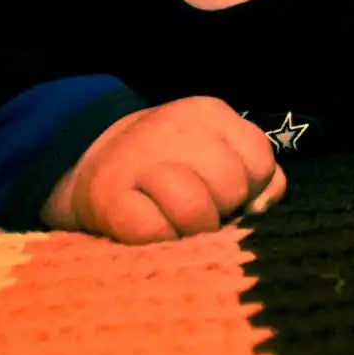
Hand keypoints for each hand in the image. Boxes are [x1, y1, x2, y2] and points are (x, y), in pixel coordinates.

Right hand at [41, 96, 285, 244]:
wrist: (92, 159)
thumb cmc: (172, 165)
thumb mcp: (219, 151)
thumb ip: (258, 176)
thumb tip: (261, 208)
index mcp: (209, 113)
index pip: (259, 160)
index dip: (251, 189)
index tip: (228, 195)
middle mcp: (174, 128)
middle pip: (230, 185)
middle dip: (223, 210)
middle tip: (203, 213)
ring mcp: (138, 160)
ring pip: (194, 210)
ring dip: (193, 230)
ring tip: (180, 226)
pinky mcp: (108, 197)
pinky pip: (153, 232)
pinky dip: (159, 241)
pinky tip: (153, 231)